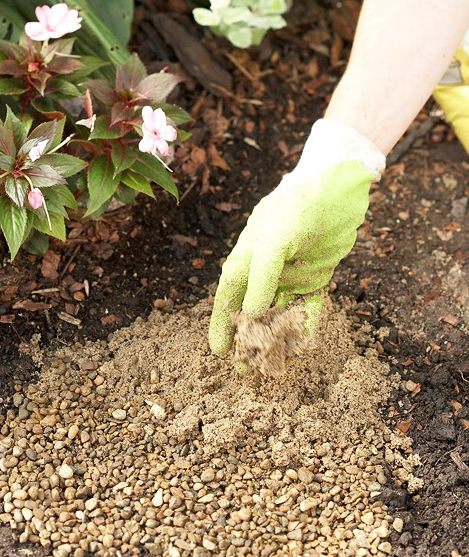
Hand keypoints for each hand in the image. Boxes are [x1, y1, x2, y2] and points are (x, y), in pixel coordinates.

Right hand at [208, 120, 385, 356]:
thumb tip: (250, 316)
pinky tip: (306, 345)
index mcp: (246, 260)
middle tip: (248, 370)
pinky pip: (310, 307)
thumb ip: (262, 278)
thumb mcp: (275, 241)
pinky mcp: (317, 277)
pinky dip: (308, 324)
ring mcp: (291, 276)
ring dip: (278, 339)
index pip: (227, 299)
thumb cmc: (296, 207)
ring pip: (281, 314)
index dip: (221, 326)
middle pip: (253, 313)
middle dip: (250, 341)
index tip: (218, 352)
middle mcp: (265, 272)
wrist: (338, 185)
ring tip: (275, 366)